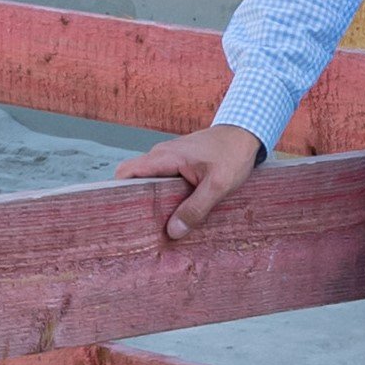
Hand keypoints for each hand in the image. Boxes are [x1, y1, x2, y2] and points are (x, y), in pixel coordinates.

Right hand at [122, 124, 267, 240]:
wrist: (246, 133)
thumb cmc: (233, 155)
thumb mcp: (218, 185)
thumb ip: (196, 208)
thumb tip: (173, 231)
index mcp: (164, 157)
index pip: (126, 172)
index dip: (118, 192)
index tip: (122, 215)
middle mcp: (161, 156)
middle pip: (135, 180)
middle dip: (136, 202)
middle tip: (143, 229)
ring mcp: (169, 158)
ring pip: (149, 181)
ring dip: (152, 201)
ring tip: (157, 225)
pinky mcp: (178, 163)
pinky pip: (161, 180)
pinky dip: (163, 195)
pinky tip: (173, 212)